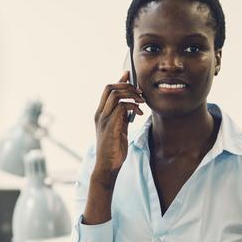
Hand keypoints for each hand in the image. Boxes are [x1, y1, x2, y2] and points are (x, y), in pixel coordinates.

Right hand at [92, 71, 144, 187]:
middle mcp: (100, 113)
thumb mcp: (119, 128)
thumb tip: (130, 105)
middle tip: (140, 93)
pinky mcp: (110, 126)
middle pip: (110, 87)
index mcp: (101, 113)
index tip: (129, 76)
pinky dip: (133, 106)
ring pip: (115, 94)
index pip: (107, 90)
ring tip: (142, 102)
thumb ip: (122, 116)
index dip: (119, 80)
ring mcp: (103, 119)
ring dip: (131, 95)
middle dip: (127, 86)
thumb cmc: (114, 149)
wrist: (108, 166)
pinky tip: (140, 113)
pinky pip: (121, 107)